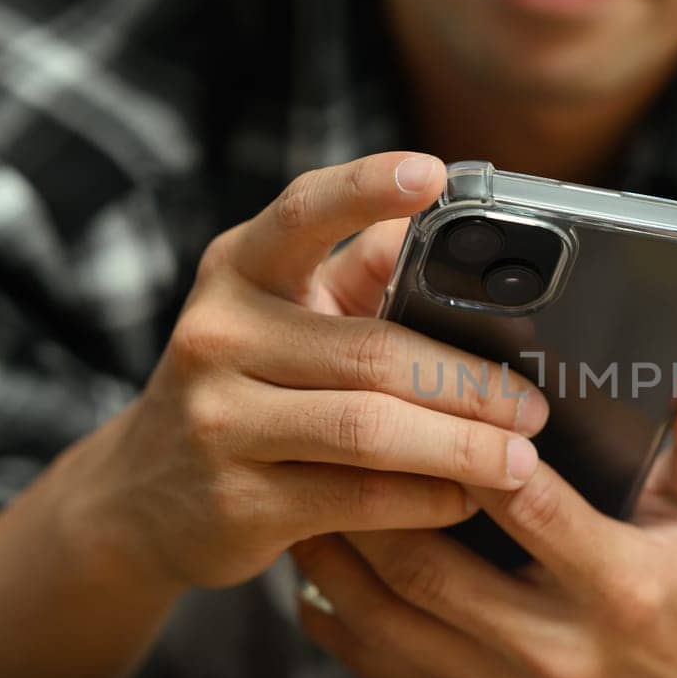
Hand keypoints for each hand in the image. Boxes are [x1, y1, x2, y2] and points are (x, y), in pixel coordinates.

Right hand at [67, 152, 547, 591]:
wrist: (142, 495)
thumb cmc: (248, 385)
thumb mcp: (283, 315)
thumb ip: (361, 274)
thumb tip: (459, 229)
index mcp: (239, 271)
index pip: (303, 213)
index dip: (367, 189)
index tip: (434, 173)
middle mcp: (216, 336)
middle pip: (373, 351)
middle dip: (471, 383)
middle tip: (534, 407)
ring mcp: (218, 422)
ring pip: (369, 430)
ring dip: (462, 447)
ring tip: (519, 460)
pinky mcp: (235, 504)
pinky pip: (357, 499)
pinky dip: (425, 499)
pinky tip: (463, 499)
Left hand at [292, 367, 676, 677]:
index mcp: (619, 588)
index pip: (531, 512)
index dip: (473, 452)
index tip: (428, 397)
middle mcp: (556, 649)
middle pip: (431, 570)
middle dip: (373, 499)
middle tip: (333, 429)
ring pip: (388, 622)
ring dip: (336, 554)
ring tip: (307, 484)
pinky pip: (380, 666)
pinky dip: (335, 612)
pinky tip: (316, 559)